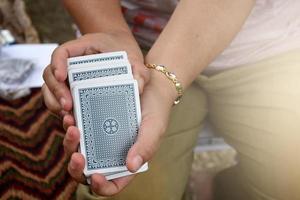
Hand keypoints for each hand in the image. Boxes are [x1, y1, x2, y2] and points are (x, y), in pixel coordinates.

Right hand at [42, 31, 149, 117]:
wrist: (121, 56)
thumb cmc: (123, 53)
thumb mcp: (133, 57)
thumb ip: (138, 69)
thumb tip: (138, 87)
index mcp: (80, 49)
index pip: (61, 52)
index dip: (57, 64)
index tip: (61, 76)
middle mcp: (69, 64)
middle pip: (50, 75)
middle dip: (56, 91)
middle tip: (67, 106)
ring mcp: (67, 79)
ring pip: (50, 90)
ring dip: (55, 104)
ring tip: (69, 118)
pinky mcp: (71, 93)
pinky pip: (58, 102)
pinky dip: (61, 112)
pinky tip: (72, 122)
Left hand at [63, 70, 175, 195]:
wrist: (151, 85)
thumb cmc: (156, 110)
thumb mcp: (154, 127)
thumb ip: (146, 146)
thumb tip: (131, 167)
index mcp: (126, 160)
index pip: (112, 183)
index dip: (101, 186)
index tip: (95, 176)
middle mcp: (110, 152)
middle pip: (88, 169)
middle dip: (78, 166)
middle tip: (77, 155)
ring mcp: (98, 137)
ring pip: (78, 148)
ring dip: (70, 142)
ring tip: (72, 126)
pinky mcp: (91, 121)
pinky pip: (77, 127)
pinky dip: (71, 123)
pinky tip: (70, 113)